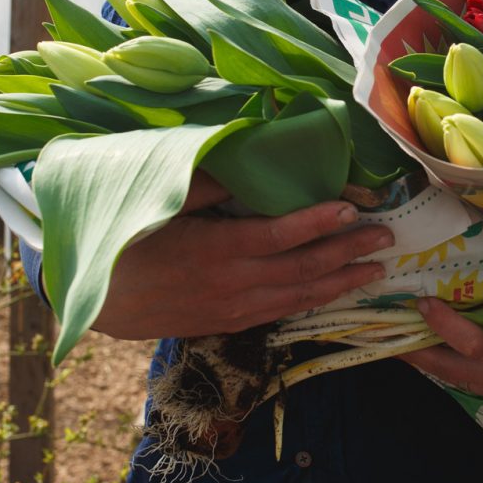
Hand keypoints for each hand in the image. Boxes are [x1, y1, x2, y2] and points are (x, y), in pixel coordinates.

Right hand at [93, 171, 392, 340]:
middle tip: (386, 237)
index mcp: (215, 250)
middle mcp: (232, 284)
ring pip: (298, 297)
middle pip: (301, 269)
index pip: (279, 235)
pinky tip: (335, 291)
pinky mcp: (229, 323)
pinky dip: (313, 302)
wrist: (96, 301)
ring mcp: (233, 309)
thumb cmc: (125, 243)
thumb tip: (246, 159)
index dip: (317, 223)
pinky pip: (281, 312)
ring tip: (377, 270)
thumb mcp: (159, 207)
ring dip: (340, 282)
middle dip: (347, 252)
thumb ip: (206, 185)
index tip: (350, 208)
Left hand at [402, 297, 482, 410]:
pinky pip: (466, 381)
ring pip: (452, 377)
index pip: (473, 341)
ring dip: (426, 361)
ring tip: (399, 343)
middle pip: (446, 368)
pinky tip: (436, 355)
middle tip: (383, 334)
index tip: (423, 302)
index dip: (444, 323)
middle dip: (412, 353)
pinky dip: (448, 367)